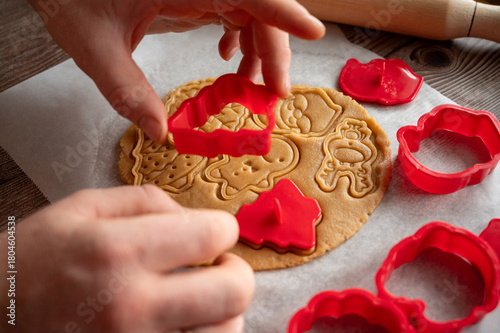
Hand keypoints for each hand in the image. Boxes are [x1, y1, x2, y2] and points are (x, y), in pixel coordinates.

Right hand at [0, 185, 253, 331]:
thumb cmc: (38, 258)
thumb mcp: (83, 208)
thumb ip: (147, 201)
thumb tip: (194, 216)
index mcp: (118, 252)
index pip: (212, 234)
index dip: (223, 228)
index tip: (213, 231)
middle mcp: (132, 306)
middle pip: (234, 290)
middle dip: (236, 271)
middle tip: (218, 266)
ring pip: (227, 332)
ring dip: (225, 310)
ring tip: (202, 298)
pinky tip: (187, 322)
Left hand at [27, 0, 324, 142]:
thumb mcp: (93, 44)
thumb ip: (126, 89)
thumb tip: (160, 132)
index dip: (285, 13)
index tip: (315, 33)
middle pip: (258, 6)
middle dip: (273, 49)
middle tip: (273, 94)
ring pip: (251, 11)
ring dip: (259, 49)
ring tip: (250, 87)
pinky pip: (233, 10)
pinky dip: (241, 38)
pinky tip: (229, 58)